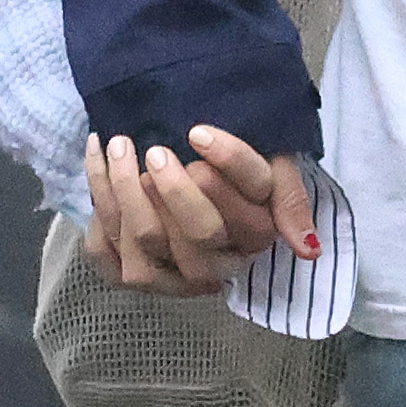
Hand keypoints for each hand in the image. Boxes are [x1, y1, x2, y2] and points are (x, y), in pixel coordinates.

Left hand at [80, 130, 317, 297]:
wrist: (182, 163)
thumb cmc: (228, 163)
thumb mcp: (272, 167)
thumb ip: (289, 197)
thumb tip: (309, 249)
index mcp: (255, 237)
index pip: (246, 213)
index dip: (225, 170)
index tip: (198, 130)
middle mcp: (216, 267)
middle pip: (198, 235)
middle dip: (174, 189)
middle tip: (156, 148)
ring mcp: (170, 276)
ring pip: (148, 241)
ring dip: (126, 189)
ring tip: (119, 142)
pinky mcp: (129, 273)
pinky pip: (105, 250)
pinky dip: (96, 200)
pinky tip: (97, 156)